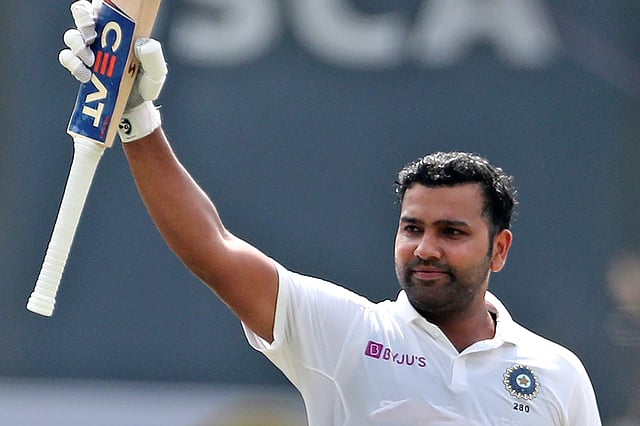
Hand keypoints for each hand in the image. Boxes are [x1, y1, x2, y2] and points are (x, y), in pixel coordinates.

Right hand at [59, 0, 167, 141]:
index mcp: (118, 29)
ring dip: (78, 46)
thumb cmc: (145, 85)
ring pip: (71, 36)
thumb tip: (141, 44)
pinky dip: (73, 64)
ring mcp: (88, 51)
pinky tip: (86, 75)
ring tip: (91, 61)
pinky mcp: (80, 67)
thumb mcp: (155, 73)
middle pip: (81, 15)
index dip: (94, 7)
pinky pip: (67, 58)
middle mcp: (100, 36)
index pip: (101, 7)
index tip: (98, 16)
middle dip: (82, 22)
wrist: (134, 108)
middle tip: (92, 37)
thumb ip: (153, 58)